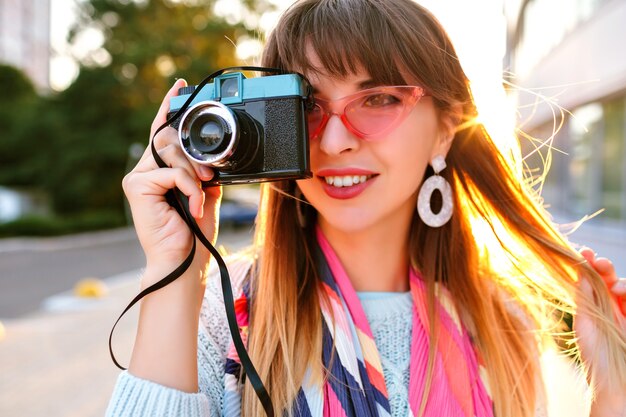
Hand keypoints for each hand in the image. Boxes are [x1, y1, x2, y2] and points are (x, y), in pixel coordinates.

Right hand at [122, 79, 221, 275]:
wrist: (185, 261)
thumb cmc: (194, 233)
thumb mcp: (205, 194)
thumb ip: (203, 171)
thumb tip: (210, 156)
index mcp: (159, 171)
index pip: (163, 131)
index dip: (171, 107)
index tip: (182, 85)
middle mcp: (145, 171)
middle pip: (170, 138)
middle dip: (194, 154)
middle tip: (210, 175)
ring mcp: (138, 178)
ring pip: (172, 152)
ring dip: (194, 173)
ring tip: (203, 192)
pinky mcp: (137, 186)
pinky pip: (171, 171)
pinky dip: (189, 186)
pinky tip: (194, 203)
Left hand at [575, 248, 625, 415]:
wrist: (615, 384)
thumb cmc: (597, 357)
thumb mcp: (586, 323)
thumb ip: (584, 298)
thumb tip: (578, 272)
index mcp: (599, 307)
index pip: (596, 281)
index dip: (591, 265)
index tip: (585, 252)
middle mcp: (615, 308)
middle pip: (613, 279)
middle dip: (606, 267)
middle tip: (598, 262)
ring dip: (622, 282)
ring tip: (614, 288)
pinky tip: (622, 293)